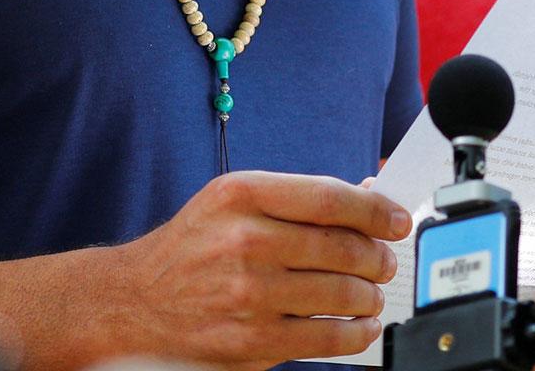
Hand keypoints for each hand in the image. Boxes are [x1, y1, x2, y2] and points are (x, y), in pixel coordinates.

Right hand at [106, 169, 410, 368]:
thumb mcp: (232, 202)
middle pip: (343, 247)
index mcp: (241, 195)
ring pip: (342, 294)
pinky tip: (360, 325)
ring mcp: (250, 294)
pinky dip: (357, 333)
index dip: (375, 210)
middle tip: (383, 261)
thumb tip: (365, 198)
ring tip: (369, 294)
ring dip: (369, 296)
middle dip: (376, 257)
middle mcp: (245, 241)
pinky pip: (328, 339)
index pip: (329, 198)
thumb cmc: (192, 246)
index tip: (396, 220)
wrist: (138, 299)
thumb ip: (295, 200)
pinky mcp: (254, 340)